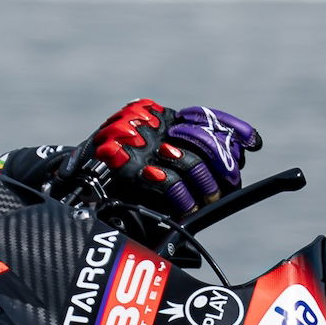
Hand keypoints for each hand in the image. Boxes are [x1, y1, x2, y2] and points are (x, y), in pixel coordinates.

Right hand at [81, 100, 262, 217]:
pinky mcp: (125, 163)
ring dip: (202, 187)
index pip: (204, 117)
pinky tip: (185, 207)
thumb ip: (190, 161)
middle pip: (204, 138)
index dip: (232, 129)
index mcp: (159, 118)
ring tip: (203, 201)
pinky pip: (166, 179)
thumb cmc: (120, 185)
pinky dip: (180, 197)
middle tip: (226, 185)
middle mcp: (149, 122)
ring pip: (189, 161)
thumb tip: (235, 160)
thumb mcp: (159, 169)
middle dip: (221, 165)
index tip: (253, 143)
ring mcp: (137, 139)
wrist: (72, 187)